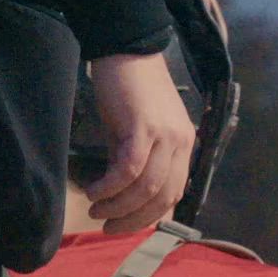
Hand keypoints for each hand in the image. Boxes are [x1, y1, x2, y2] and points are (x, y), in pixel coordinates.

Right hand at [81, 49, 196, 230]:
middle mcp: (181, 142)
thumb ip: (134, 161)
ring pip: (147, 187)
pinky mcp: (145, 127)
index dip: (148, 215)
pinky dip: (110, 187)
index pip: (173, 193)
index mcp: (183, 144)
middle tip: (107, 226)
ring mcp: (166, 135)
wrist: (124, 50)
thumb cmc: (128, 89)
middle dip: (133, 219)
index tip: (123, 224)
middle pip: (163, 196)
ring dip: (119, 206)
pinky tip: (94, 191)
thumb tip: (120, 194)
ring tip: (96, 210)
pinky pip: (129, 169)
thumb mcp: (135, 131)